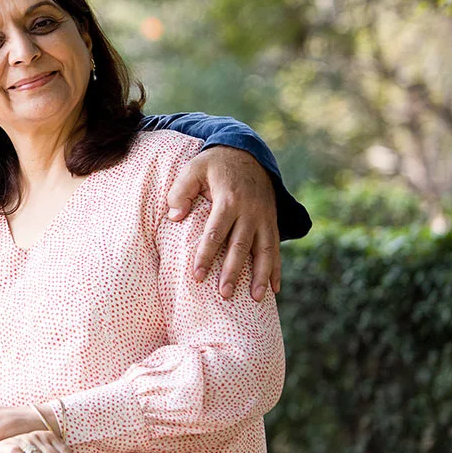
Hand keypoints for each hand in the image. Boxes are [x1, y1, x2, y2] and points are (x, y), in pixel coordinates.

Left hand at [166, 145, 280, 300]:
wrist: (246, 153)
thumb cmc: (214, 164)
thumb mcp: (193, 168)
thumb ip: (181, 191)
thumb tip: (174, 217)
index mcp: (228, 199)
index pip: (215, 233)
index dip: (206, 256)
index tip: (197, 276)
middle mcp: (250, 211)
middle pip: (241, 246)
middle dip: (233, 272)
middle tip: (224, 295)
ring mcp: (263, 217)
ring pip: (265, 250)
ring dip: (261, 276)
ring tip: (256, 299)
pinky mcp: (271, 221)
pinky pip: (276, 247)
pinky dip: (276, 269)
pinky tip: (275, 289)